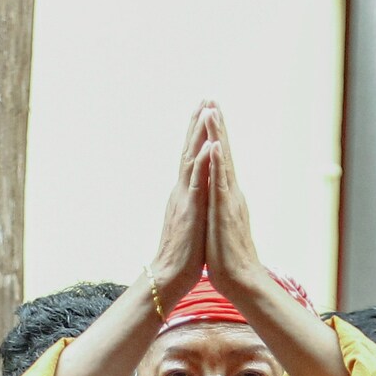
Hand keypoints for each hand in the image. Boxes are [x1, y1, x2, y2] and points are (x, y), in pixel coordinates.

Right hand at [148, 105, 211, 303]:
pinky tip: (207, 146)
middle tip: (205, 98)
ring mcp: (184, 199)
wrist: (168, 277)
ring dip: (199, 134)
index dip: (197, 135)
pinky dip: (202, 162)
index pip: (190, 158)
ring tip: (206, 110)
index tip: (205, 112)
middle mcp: (181, 191)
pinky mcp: (189, 211)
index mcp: (184, 195)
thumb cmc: (182, 256)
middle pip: (188, 150)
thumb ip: (191, 205)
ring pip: (191, 159)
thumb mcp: (190, 223)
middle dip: (197, 124)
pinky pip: (196, 182)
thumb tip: (195, 194)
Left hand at [200, 104, 263, 306]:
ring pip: (222, 161)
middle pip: (223, 152)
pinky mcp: (225, 212)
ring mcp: (228, 200)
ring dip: (218, 135)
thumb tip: (218, 194)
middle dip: (217, 125)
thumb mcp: (220, 223)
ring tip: (212, 111)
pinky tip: (215, 147)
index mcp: (226, 195)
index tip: (209, 113)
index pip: (219, 159)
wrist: (241, 279)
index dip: (214, 136)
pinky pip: (220, 183)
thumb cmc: (228, 256)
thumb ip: (220, 206)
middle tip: (211, 98)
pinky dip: (218, 163)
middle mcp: (230, 192)